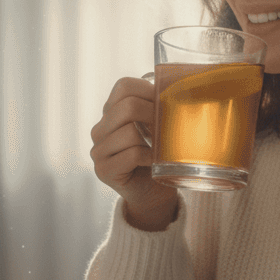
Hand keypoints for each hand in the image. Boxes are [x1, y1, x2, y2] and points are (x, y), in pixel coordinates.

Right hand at [90, 76, 177, 228]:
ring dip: (152, 140)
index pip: (124, 86)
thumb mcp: (157, 128)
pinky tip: (155, 161)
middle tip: (167, 126)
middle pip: (126, 107)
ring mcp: (98, 150)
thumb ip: (159, 108)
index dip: (149, 90)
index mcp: (111, 112)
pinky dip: (149, 157)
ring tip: (162, 147)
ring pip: (129, 132)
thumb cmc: (157, 157)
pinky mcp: (103, 170)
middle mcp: (100, 129)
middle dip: (153, 114)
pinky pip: (131, 154)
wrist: (152, 193)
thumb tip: (180, 90)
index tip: (165, 103)